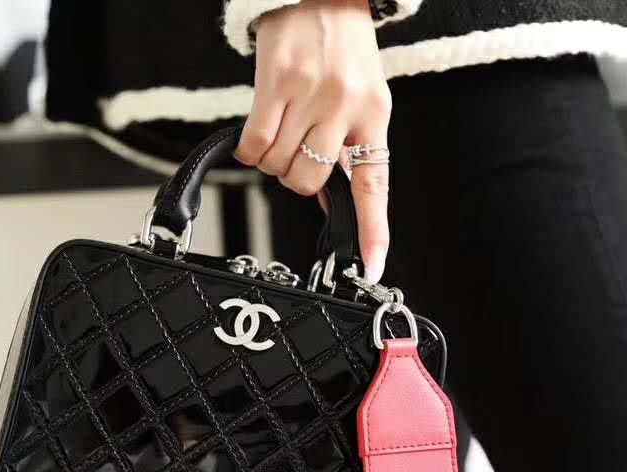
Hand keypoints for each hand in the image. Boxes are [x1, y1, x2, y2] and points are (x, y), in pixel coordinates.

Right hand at [234, 0, 391, 282]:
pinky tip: (259, 134)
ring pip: (280, 167)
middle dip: (298, 180)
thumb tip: (338, 205)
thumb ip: (351, 153)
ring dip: (275, 163)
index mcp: (374, 115)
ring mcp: (308, 95)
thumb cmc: (345, 52)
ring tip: (283, 133)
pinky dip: (251, 151)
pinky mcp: (273, 84)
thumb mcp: (364, 100)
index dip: (373, 230)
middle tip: (298, 155)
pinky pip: (254, 145)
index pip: (375, 184)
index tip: (370, 265)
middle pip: (310, 182)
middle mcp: (344, 106)